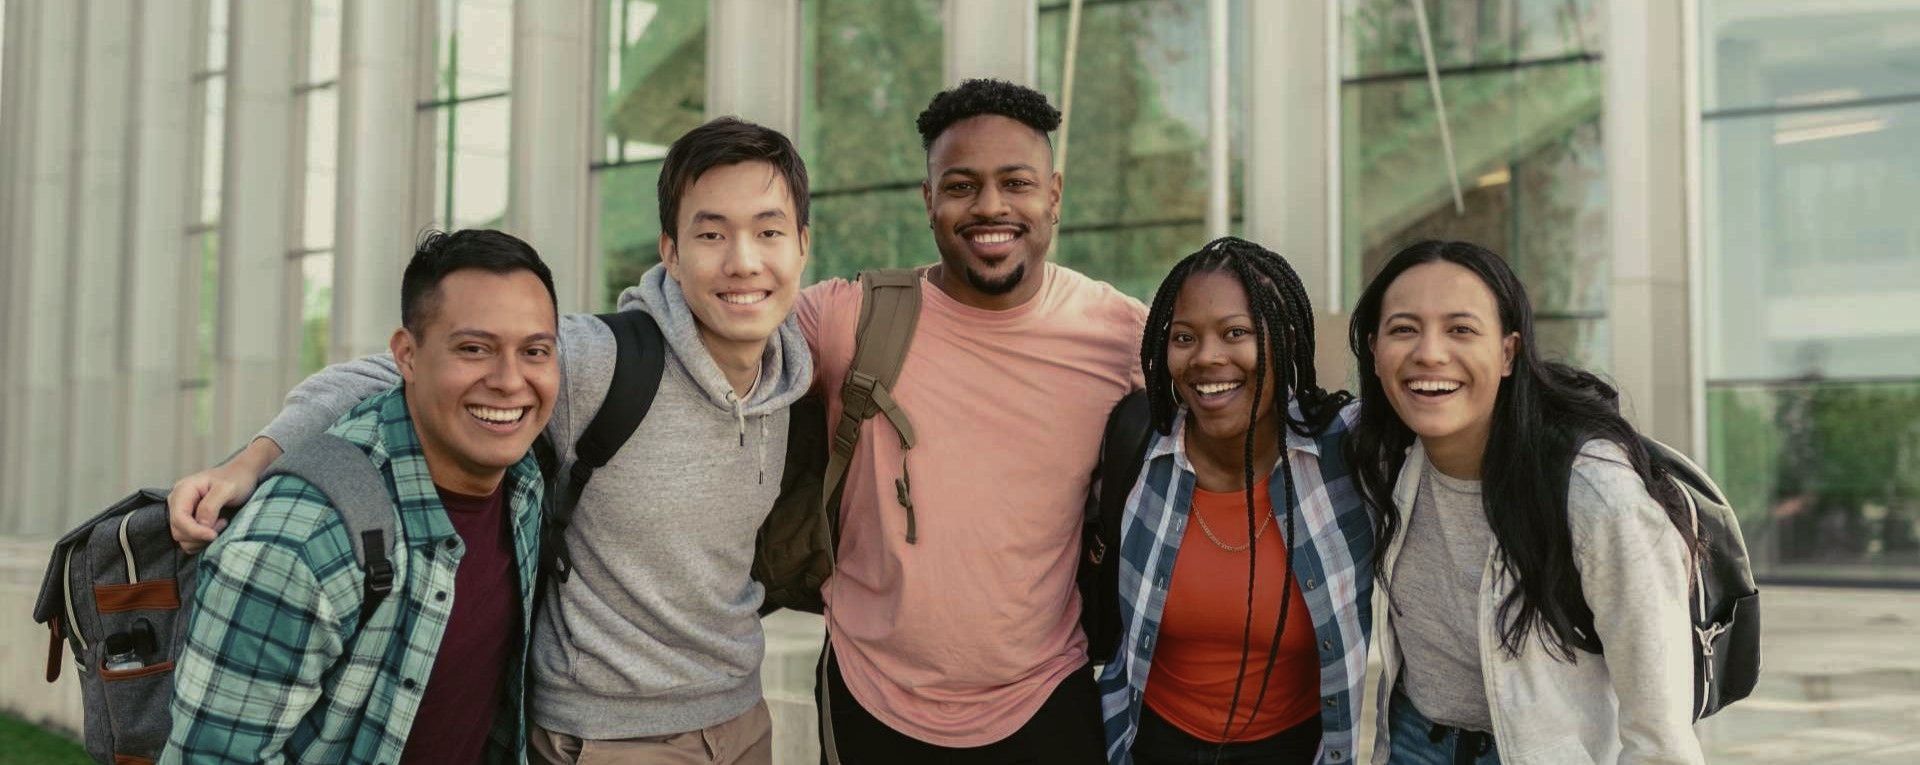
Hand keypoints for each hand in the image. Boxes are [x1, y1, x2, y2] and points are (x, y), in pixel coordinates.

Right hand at [168, 437, 282, 553]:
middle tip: (223, 523)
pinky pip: (189, 540)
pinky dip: (202, 540)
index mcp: (183, 490)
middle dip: (200, 535)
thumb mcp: (227, 489)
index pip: (179, 519)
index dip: (194, 531)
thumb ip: (211, 506)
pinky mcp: (188, 521)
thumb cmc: (236, 479)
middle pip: (178, 531)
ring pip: (182, 538)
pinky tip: (216, 528)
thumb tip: (201, 525)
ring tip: (221, 523)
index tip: (214, 535)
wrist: (243, 475)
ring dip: (202, 539)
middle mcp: (177, 502)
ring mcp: (182, 512)